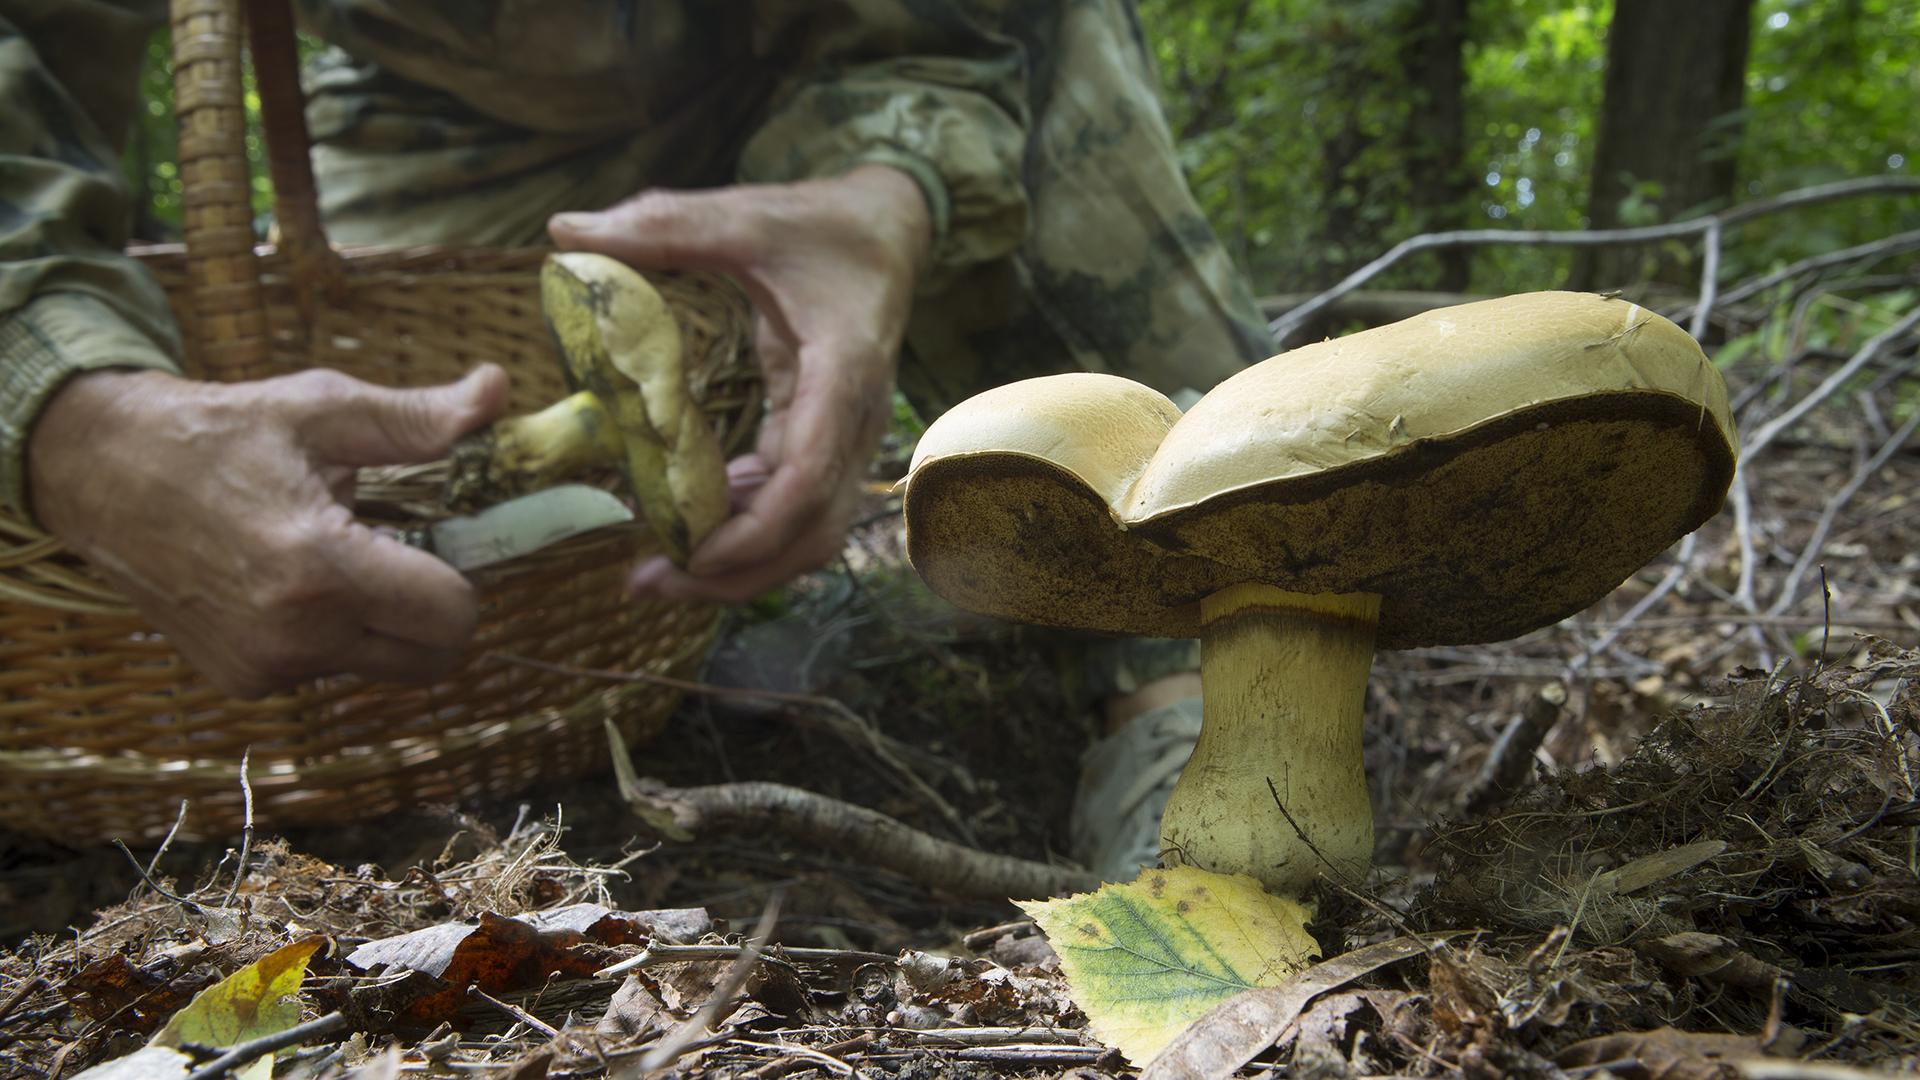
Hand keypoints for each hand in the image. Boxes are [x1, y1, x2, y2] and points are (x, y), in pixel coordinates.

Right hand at [28, 364, 509, 697]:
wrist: (102, 473)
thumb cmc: (220, 433)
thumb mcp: (323, 410)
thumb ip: (420, 417)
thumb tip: (498, 389)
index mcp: (320, 566)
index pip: (451, 616)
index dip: (460, 578)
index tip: (433, 540)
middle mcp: (293, 635)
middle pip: (431, 659)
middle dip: (433, 610)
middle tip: (396, 553)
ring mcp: (264, 668)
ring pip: (382, 666)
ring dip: (379, 623)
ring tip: (327, 558)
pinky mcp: (241, 683)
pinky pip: (328, 671)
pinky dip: (331, 636)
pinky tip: (287, 584)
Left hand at [549, 164, 931, 603]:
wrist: (891, 230)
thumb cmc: (826, 225)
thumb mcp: (748, 214)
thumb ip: (664, 224)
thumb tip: (564, 230)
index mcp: (842, 371)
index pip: (809, 477)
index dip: (754, 529)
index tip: (691, 555)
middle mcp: (853, 420)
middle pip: (814, 532)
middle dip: (740, 573)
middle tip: (652, 585)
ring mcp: (845, 438)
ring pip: (810, 534)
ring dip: (743, 566)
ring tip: (661, 574)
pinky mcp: (826, 441)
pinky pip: (796, 508)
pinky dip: (747, 530)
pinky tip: (690, 530)